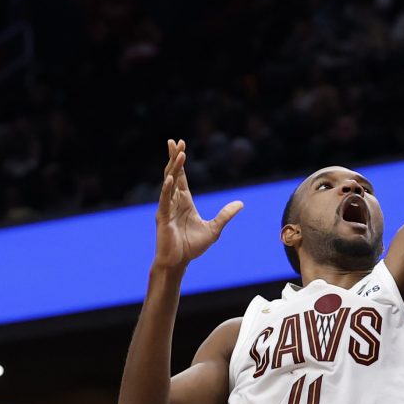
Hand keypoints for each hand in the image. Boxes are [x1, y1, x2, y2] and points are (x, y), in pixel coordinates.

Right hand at [154, 139, 241, 269]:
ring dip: (173, 168)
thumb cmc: (191, 247)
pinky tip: (170, 179)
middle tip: (174, 141)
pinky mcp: (163, 218)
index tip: (182, 146)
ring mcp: (167, 208)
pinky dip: (167, 190)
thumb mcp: (214, 229)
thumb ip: (225, 215)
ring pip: (169, 183)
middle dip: (174, 158)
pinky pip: (164, 201)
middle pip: (173, 174)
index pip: (181, 177)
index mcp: (184, 202)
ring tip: (178, 154)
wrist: (179, 262)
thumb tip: (241, 203)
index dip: (180, 162)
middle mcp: (174, 202)